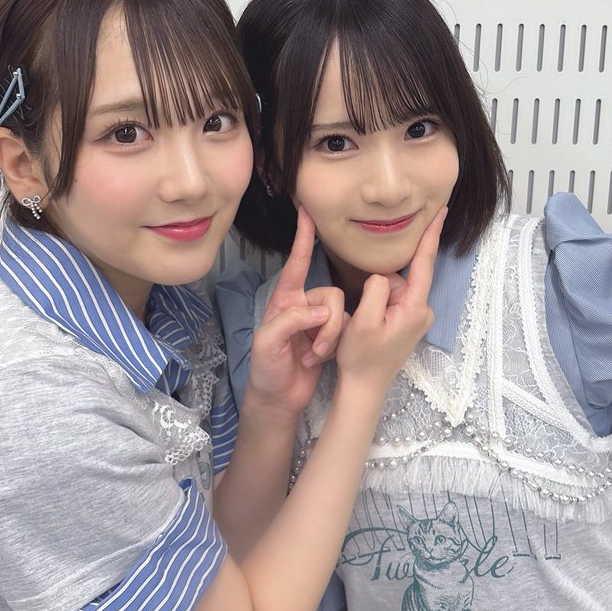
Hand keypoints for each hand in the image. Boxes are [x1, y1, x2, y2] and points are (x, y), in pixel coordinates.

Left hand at [247, 207, 346, 418]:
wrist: (278, 399)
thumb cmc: (265, 368)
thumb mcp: (268, 343)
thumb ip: (291, 321)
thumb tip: (321, 311)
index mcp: (284, 299)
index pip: (296, 263)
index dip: (302, 238)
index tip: (307, 211)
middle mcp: (303, 305)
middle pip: (330, 295)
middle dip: (326, 325)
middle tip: (312, 350)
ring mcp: (318, 322)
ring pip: (340, 314)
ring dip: (329, 339)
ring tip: (312, 358)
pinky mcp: (331, 338)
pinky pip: (346, 330)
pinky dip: (334, 348)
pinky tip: (318, 362)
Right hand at [335, 206, 445, 390]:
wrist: (364, 388)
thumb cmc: (361, 358)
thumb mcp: (362, 321)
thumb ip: (376, 290)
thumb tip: (384, 275)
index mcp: (414, 308)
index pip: (424, 264)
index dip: (430, 235)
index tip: (440, 211)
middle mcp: (421, 311)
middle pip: (399, 278)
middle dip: (378, 287)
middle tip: (363, 317)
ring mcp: (416, 318)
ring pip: (392, 289)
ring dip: (375, 299)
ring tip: (365, 327)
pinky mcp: (408, 323)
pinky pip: (392, 300)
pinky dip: (377, 306)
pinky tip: (370, 327)